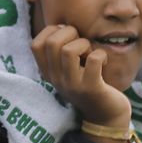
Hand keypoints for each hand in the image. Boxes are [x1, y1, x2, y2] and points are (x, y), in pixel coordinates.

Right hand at [31, 24, 132, 138]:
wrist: (106, 117)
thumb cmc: (89, 86)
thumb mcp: (68, 71)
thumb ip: (61, 53)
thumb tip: (63, 26)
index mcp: (48, 72)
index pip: (35, 44)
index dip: (51, 32)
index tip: (67, 37)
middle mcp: (56, 79)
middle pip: (52, 43)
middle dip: (70, 33)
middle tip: (82, 43)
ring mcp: (72, 84)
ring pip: (68, 50)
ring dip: (84, 44)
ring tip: (91, 53)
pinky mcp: (91, 88)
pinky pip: (94, 60)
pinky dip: (100, 54)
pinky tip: (103, 61)